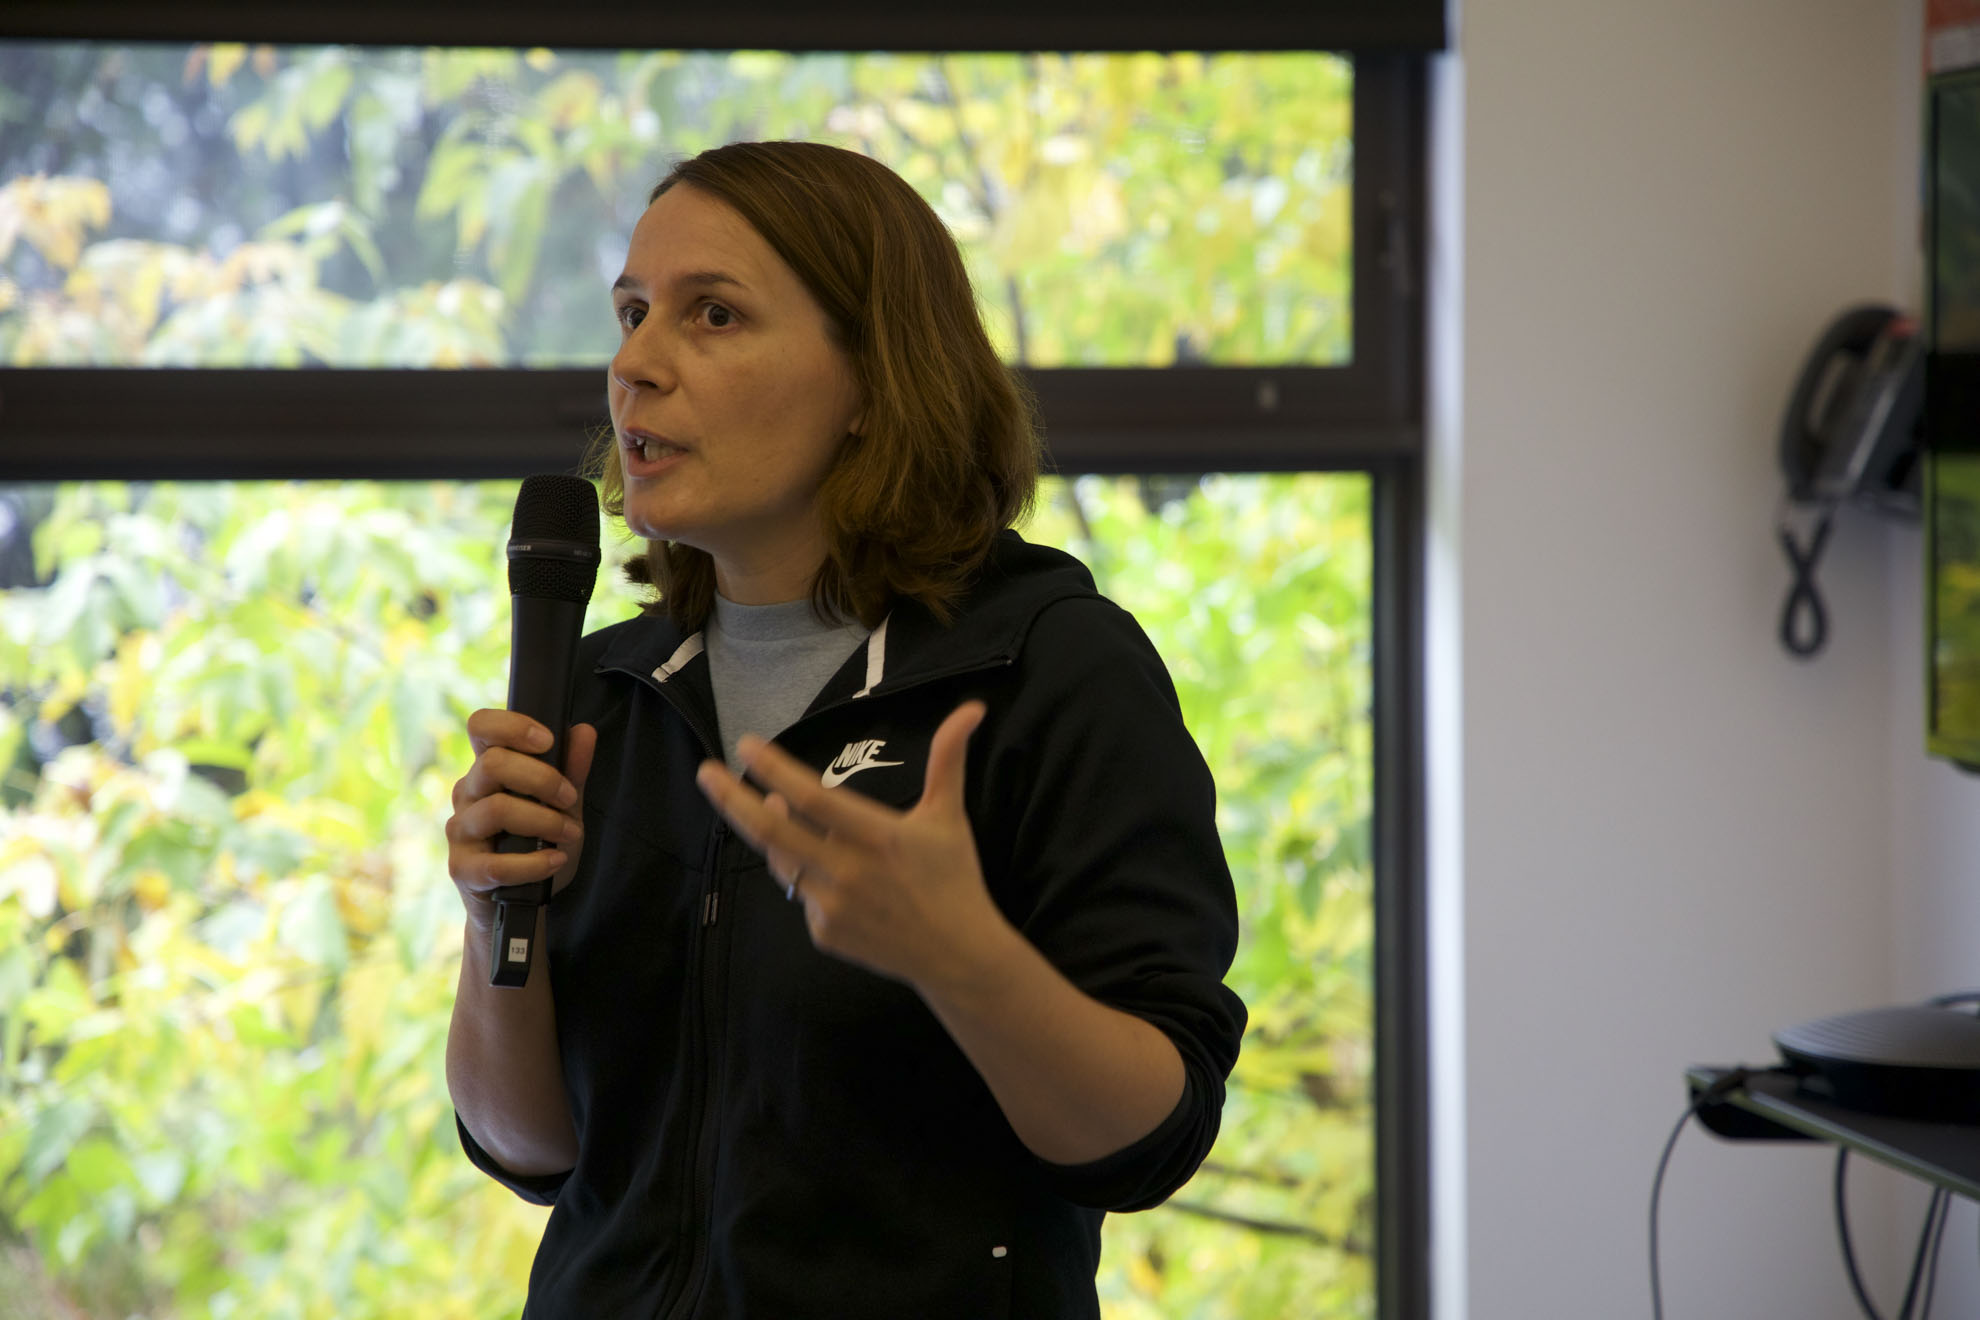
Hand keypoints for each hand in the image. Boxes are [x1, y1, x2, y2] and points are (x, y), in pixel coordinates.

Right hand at [445, 711, 595, 927]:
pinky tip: (556, 861)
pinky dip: (534, 863)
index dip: (512, 726)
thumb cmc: (538, 845)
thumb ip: (572, 771)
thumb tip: (584, 731)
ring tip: (571, 834)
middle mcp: (467, 794)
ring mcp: (460, 831)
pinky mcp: (463, 869)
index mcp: (487, 770)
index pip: (481, 727)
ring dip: (544, 821)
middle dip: (542, 779)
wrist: (523, 903)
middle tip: (569, 799)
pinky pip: (496, 863)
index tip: (548, 741)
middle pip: (493, 764)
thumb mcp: (564, 806)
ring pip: (497, 809)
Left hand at [694, 700, 1016, 991]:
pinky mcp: (825, 933)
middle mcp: (849, 871)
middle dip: (732, 799)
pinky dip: (804, 874)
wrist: (957, 954)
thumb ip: (949, 759)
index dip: (774, 770)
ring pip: (782, 861)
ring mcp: (833, 906)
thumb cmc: (953, 878)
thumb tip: (972, 707)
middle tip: (706, 773)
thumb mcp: (950, 816)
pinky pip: (801, 894)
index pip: (812, 797)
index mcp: (878, 836)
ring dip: (769, 832)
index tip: (746, 746)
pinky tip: (821, 865)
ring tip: (764, 806)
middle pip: (773, 832)